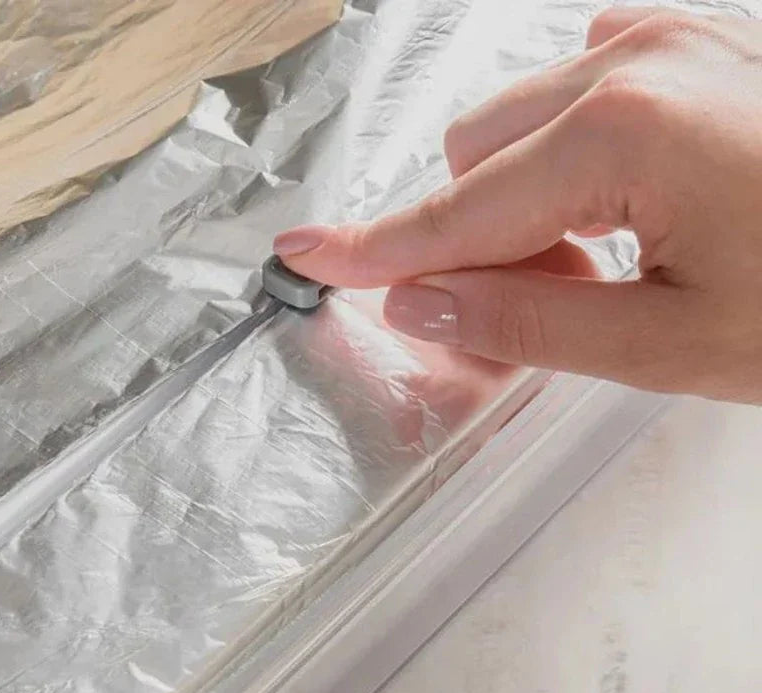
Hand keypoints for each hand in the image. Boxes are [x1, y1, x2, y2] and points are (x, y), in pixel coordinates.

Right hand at [274, 8, 761, 402]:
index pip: (455, 213)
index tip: (302, 256)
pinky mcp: (699, 38)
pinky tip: (631, 203)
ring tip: (606, 260)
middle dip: (475, 236)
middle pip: (472, 153)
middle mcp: (637, 60)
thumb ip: (530, 323)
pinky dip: (569, 155)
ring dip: (523, 199)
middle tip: (546, 301)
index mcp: (625, 135)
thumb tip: (418, 303)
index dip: (372, 250)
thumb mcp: (673, 346)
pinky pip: (579, 84)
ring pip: (518, 119)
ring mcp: (673, 36)